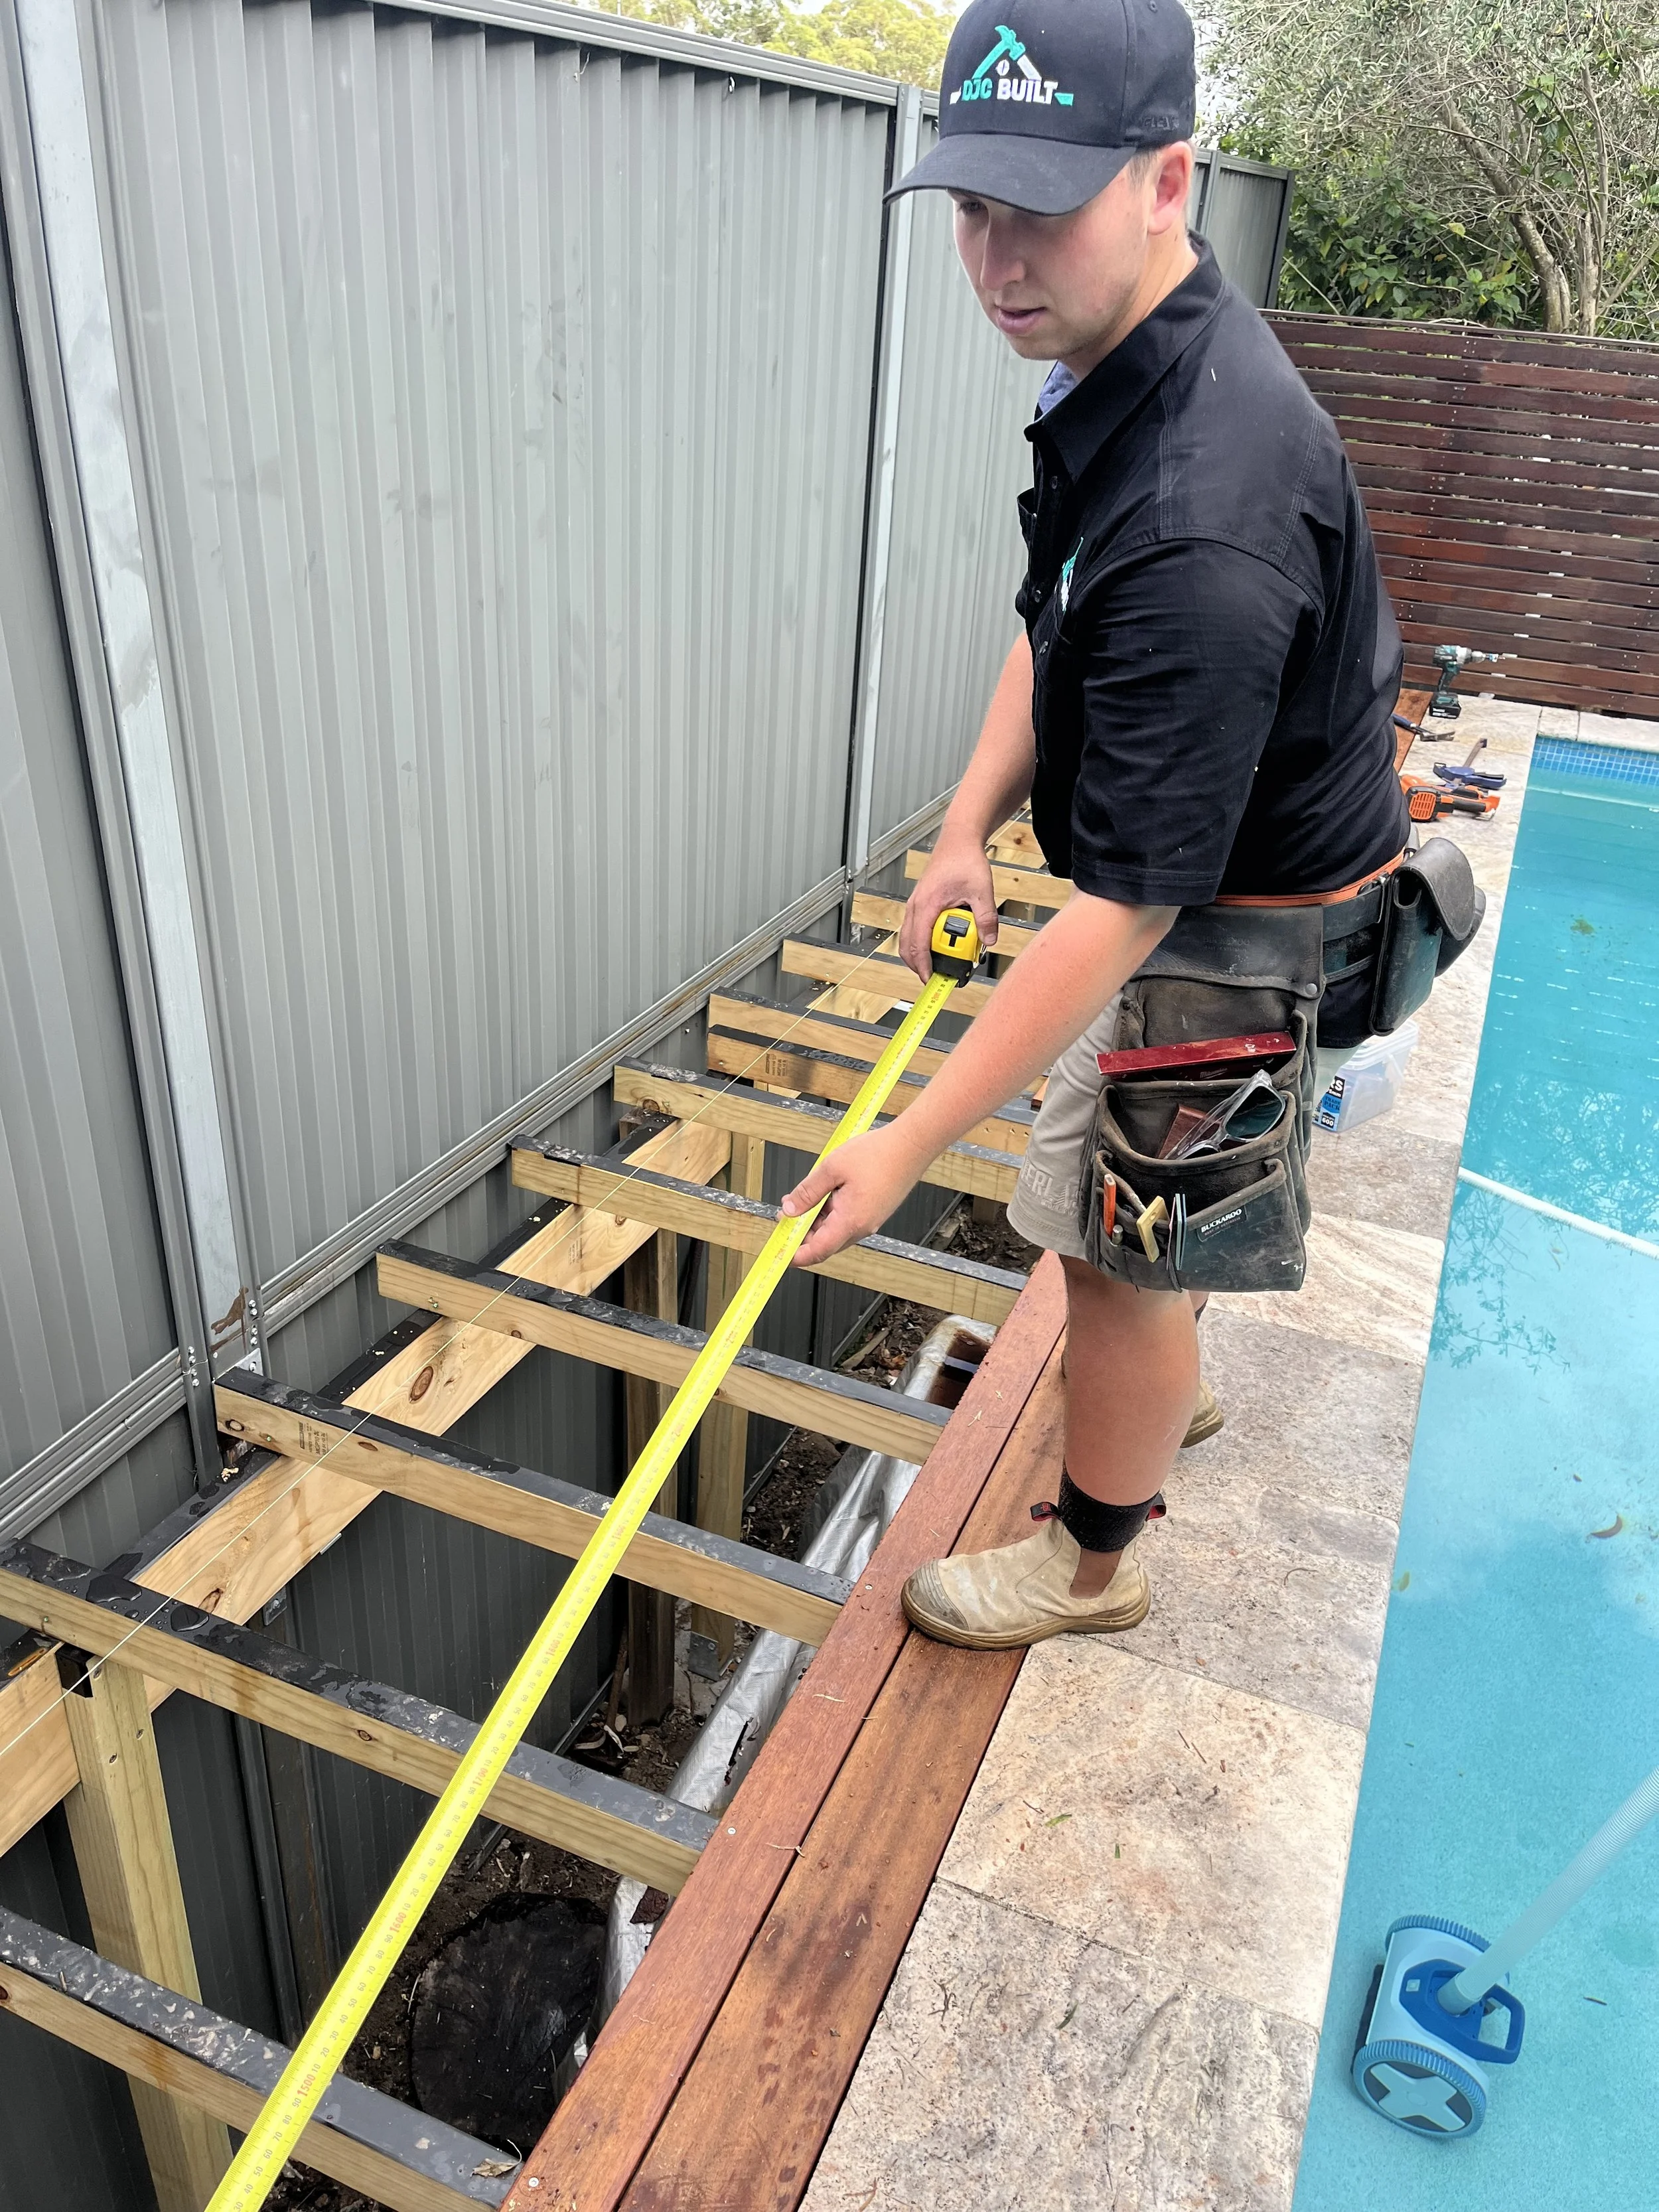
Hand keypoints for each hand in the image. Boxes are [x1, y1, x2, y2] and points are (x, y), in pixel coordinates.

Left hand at [780, 1126, 925, 1267]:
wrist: (911, 1145)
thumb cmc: (877, 1154)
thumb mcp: (831, 1168)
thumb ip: (807, 1192)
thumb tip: (789, 1209)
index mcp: (851, 1221)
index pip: (818, 1251)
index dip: (796, 1256)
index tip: (780, 1254)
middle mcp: (863, 1227)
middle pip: (826, 1243)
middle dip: (802, 1234)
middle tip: (784, 1217)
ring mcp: (871, 1220)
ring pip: (836, 1231)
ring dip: (816, 1222)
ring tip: (801, 1200)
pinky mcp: (874, 1211)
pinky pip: (847, 1221)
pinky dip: (830, 1214)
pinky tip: (823, 1196)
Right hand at [898, 831, 999, 980]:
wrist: (958, 841)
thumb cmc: (965, 860)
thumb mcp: (982, 890)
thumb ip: (986, 917)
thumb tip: (989, 941)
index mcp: (927, 905)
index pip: (918, 943)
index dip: (923, 965)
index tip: (931, 979)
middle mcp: (916, 906)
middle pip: (906, 945)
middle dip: (917, 965)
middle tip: (934, 978)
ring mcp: (915, 905)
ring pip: (908, 938)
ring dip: (918, 954)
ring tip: (937, 964)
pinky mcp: (919, 903)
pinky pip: (914, 929)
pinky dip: (921, 942)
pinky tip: (938, 945)